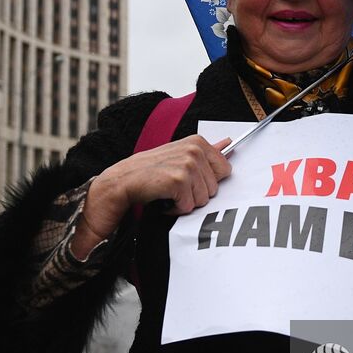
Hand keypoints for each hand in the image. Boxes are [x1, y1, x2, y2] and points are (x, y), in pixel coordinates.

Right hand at [73, 135, 232, 258]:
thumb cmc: (151, 172)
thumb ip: (206, 152)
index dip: (207, 182)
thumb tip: (229, 143)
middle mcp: (194, 150)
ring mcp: (187, 164)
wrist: (122, 181)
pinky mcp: (179, 180)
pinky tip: (163, 198)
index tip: (188, 180)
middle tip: (174, 187)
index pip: (225, 170)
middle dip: (196, 194)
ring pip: (204, 199)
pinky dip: (175, 209)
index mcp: (197, 142)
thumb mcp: (179, 156)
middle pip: (215, 188)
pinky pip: (189, 206)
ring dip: (185, 202)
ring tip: (168, 192)